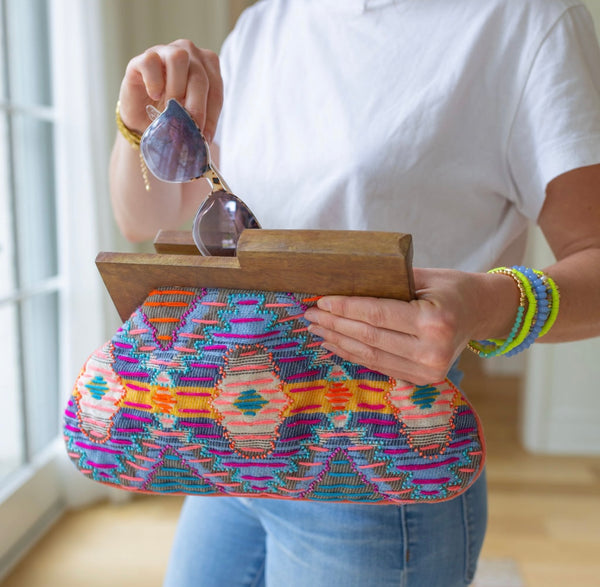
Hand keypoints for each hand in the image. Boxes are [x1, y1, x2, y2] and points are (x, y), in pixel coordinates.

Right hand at [117, 39, 222, 141]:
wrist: (143, 119)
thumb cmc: (173, 114)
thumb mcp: (193, 119)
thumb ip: (202, 120)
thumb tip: (204, 137)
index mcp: (207, 65)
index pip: (215, 87)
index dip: (212, 114)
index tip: (204, 136)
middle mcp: (188, 52)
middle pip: (199, 75)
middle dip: (196, 106)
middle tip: (189, 127)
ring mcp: (165, 52)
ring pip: (178, 58)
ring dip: (176, 88)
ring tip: (171, 106)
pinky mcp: (142, 59)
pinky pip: (150, 61)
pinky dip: (154, 81)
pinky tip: (154, 95)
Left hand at [303, 268, 518, 384]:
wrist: (482, 312)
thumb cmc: (453, 288)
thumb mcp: (425, 277)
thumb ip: (388, 283)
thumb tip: (342, 284)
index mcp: (435, 322)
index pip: (376, 315)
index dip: (344, 308)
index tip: (320, 300)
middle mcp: (432, 352)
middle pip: (369, 338)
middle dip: (335, 325)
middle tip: (309, 314)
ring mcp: (428, 371)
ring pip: (370, 356)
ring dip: (338, 341)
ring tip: (316, 329)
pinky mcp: (422, 380)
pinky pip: (379, 366)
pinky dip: (353, 354)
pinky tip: (335, 343)